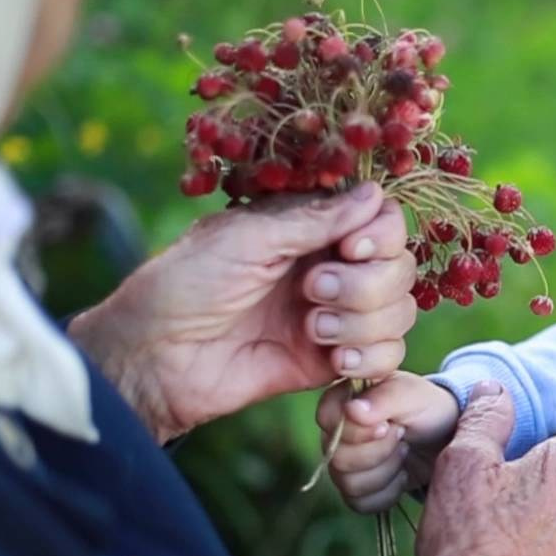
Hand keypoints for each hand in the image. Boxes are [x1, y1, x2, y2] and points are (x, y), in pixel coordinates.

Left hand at [68, 183, 416, 442]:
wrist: (156, 360)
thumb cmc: (186, 285)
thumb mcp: (246, 239)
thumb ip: (315, 220)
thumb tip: (377, 193)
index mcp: (309, 228)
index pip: (382, 220)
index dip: (380, 234)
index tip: (350, 247)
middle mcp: (331, 267)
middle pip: (399, 267)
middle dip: (366, 283)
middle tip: (311, 291)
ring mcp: (337, 316)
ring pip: (399, 311)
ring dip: (363, 321)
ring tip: (312, 329)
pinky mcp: (334, 361)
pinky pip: (388, 356)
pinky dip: (370, 356)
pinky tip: (334, 358)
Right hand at [315, 371, 459, 512]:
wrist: (446, 439)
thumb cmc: (429, 409)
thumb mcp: (414, 395)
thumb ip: (385, 397)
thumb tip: (352, 410)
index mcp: (345, 399)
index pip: (326, 418)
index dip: (356, 430)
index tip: (387, 426)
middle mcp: (338, 432)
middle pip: (336, 456)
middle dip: (379, 451)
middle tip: (403, 437)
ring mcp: (344, 462)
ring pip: (347, 483)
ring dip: (386, 471)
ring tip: (404, 452)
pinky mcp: (357, 489)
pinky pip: (360, 503)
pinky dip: (389, 492)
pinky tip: (402, 474)